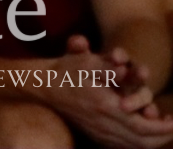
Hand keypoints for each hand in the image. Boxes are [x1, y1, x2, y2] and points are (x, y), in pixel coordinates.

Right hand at [42, 43, 172, 148]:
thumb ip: (108, 67)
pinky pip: (122, 146)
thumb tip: (125, 69)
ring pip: (133, 146)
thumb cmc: (65, 71)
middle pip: (142, 141)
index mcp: (104, 106)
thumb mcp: (85, 62)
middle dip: (162, 136)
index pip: (141, 126)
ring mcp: (97, 132)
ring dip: (152, 141)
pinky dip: (138, 144)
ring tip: (163, 131)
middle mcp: (102, 124)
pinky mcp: (94, 135)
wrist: (41, 87)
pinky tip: (144, 136)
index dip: (162, 127)